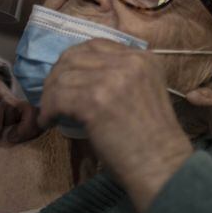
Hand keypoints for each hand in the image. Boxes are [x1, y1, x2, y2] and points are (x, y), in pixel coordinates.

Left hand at [37, 39, 192, 212]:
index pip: (95, 45)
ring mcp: (112, 79)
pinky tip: (49, 122)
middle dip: (57, 75)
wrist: (163, 167)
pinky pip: (58, 98)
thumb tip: (79, 77)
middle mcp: (129, 62)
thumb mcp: (144, 94)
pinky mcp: (95, 100)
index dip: (74, 60)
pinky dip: (48, 110)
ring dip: (50, 96)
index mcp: (142, 58)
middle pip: (75, 56)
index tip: (65, 78)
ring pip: (63, 77)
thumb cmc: (154, 142)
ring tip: (50, 113)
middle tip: (51, 96)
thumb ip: (120, 78)